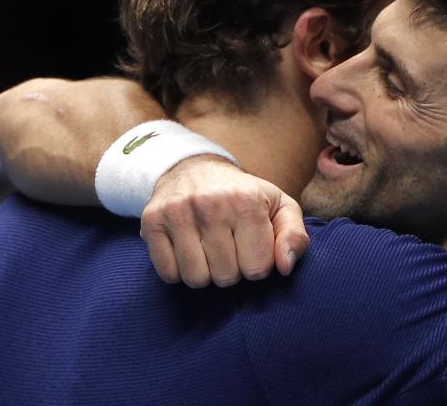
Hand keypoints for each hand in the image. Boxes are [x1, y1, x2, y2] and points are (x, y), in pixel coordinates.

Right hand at [139, 156, 308, 286]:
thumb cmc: (243, 195)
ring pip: (196, 278)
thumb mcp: (280, 207)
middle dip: (231, 270)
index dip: (256, 264)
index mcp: (247, 202)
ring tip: (208, 251)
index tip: (251, 247)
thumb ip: (294, 236)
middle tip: (228, 248)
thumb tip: (285, 267)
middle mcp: (211, 204)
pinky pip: (168, 274)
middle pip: (226, 277)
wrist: (194, 168)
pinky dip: (179, 271)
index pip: (257, 269)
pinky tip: (187, 250)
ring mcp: (177, 212)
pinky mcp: (152, 221)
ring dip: (205, 273)